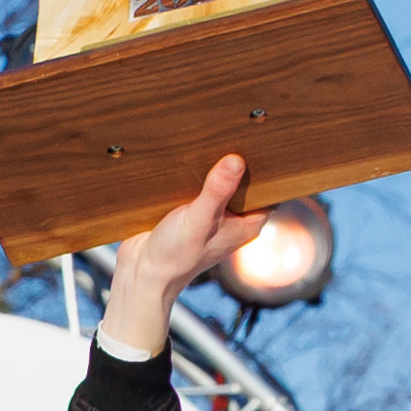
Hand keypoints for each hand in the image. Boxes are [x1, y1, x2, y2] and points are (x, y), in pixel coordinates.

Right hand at [98, 153, 264, 365]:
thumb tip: (236, 160)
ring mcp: (212, 215)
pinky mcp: (190, 212)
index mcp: (247, 224)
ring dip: (214, 168)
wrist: (140, 273)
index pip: (270, 189)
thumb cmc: (175, 257)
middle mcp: (233, 219)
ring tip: (212, 142)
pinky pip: (198, 187)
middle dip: (239, 163)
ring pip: (221, 183)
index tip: (264, 143)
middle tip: (234, 136)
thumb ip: (217, 190)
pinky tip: (188, 161)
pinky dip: (194, 176)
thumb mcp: (199, 219)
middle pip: (245, 182)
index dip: (269, 168)